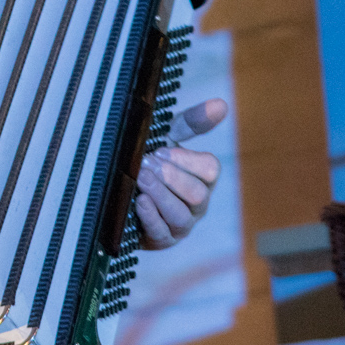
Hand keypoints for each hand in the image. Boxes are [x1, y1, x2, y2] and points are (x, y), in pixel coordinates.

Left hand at [135, 97, 226, 249]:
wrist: (122, 193)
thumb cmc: (151, 162)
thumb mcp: (167, 138)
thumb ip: (192, 122)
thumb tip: (221, 104)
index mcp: (201, 178)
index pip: (210, 170)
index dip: (186, 160)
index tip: (162, 150)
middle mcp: (196, 204)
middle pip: (198, 194)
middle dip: (171, 177)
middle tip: (146, 163)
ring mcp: (180, 225)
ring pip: (181, 215)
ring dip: (160, 194)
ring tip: (140, 179)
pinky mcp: (161, 240)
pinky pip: (161, 233)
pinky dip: (150, 215)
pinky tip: (139, 201)